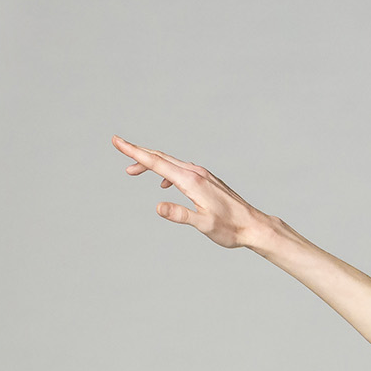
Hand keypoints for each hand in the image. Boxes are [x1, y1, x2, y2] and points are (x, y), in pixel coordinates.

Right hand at [111, 136, 272, 246]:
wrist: (253, 226)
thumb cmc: (230, 228)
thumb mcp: (203, 225)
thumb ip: (180, 215)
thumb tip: (158, 206)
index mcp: (191, 180)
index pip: (156, 162)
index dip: (134, 152)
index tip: (117, 141)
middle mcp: (196, 172)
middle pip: (161, 157)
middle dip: (138, 152)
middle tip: (117, 145)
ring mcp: (203, 175)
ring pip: (171, 162)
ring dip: (151, 164)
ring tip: (133, 171)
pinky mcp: (208, 180)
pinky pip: (181, 170)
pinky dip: (167, 172)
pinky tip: (164, 183)